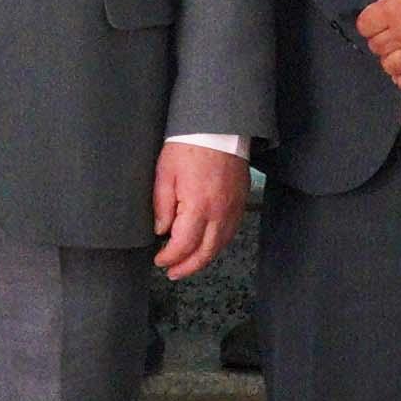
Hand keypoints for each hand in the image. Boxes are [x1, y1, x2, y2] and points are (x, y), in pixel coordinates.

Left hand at [150, 143, 246, 278]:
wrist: (219, 127)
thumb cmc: (188, 147)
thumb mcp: (165, 174)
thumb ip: (163, 206)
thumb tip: (161, 231)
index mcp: (198, 206)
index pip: (183, 245)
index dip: (170, 257)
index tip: (159, 260)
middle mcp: (219, 213)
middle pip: (205, 252)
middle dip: (188, 267)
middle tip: (173, 273)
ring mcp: (233, 209)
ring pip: (220, 245)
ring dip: (204, 259)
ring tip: (188, 265)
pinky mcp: (241, 202)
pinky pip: (231, 232)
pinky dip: (217, 245)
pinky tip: (207, 246)